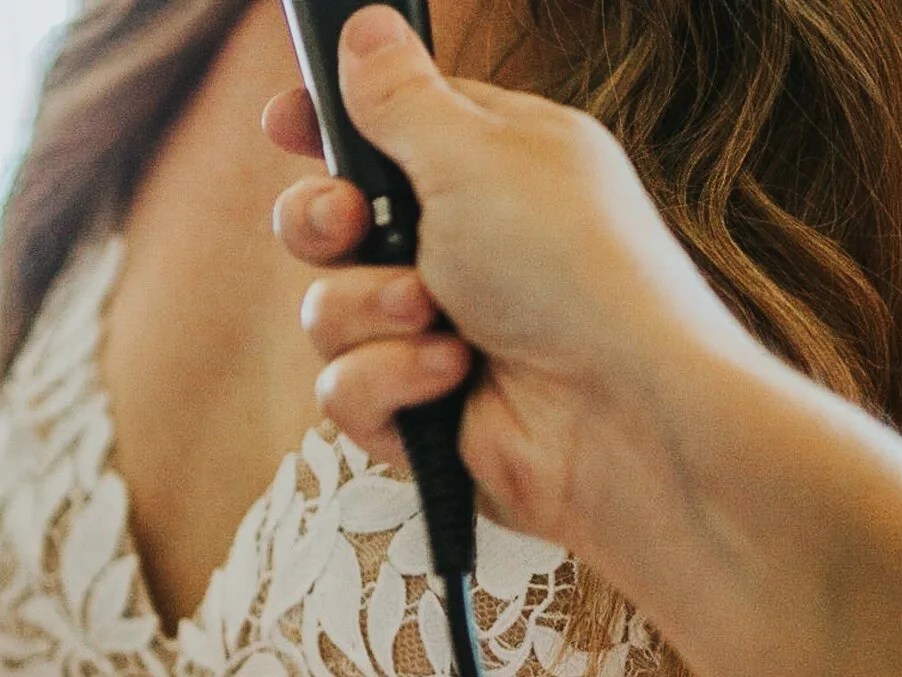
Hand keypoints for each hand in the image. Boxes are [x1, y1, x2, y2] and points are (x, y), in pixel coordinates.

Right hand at [263, 6, 764, 554]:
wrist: (618, 413)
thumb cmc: (573, 270)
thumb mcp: (477, 157)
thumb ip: (401, 99)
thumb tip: (367, 25)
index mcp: (485, 165)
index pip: (386, 129)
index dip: (326, 125)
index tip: (283, 120)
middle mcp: (457, 242)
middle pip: (327, 220)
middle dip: (323, 224)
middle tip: (352, 224)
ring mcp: (432, 328)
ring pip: (325, 310)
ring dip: (371, 311)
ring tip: (441, 319)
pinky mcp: (416, 406)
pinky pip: (343, 387)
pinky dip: (391, 380)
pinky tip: (454, 378)